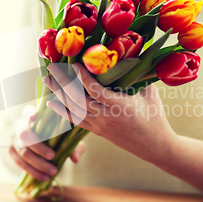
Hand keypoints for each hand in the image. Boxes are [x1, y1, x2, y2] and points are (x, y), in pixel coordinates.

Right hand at [8, 117, 85, 180]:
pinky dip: (33, 171)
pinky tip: (45, 177)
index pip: (28, 111)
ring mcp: (14, 139)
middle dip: (38, 146)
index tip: (34, 118)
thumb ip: (73, 146)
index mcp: (33, 116)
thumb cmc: (57, 138)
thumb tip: (75, 158)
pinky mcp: (11, 151)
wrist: (43, 147)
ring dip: (38, 164)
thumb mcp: (67, 140)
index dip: (29, 114)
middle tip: (52, 156)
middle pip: (24, 134)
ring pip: (23, 152)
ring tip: (53, 171)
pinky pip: (20, 163)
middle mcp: (21, 125)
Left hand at [44, 62, 177, 163]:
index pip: (94, 90)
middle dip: (62, 83)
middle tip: (50, 68)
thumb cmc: (155, 117)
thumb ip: (137, 76)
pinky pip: (76, 121)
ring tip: (47, 81)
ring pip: (73, 110)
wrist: (154, 146)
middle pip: (78, 99)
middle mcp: (106, 117)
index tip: (73, 63)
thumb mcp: (150, 93)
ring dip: (59, 95)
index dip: (81, 76)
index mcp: (119, 106)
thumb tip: (129, 54)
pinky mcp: (97, 131)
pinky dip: (62, 111)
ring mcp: (99, 126)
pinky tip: (52, 103)